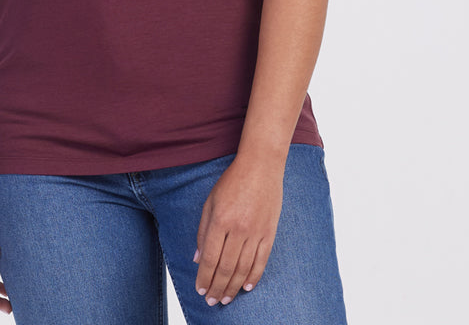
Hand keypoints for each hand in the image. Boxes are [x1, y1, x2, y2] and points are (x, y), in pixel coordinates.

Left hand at [193, 154, 283, 305]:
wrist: (261, 166)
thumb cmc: (232, 181)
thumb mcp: (210, 201)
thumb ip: (203, 231)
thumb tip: (198, 258)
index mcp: (221, 220)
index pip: (210, 258)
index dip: (204, 277)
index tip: (200, 290)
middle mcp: (239, 228)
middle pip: (226, 267)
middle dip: (217, 288)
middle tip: (211, 301)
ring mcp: (256, 232)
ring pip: (244, 268)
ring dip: (234, 287)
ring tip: (226, 299)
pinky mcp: (269, 232)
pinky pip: (262, 261)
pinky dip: (254, 276)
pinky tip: (247, 287)